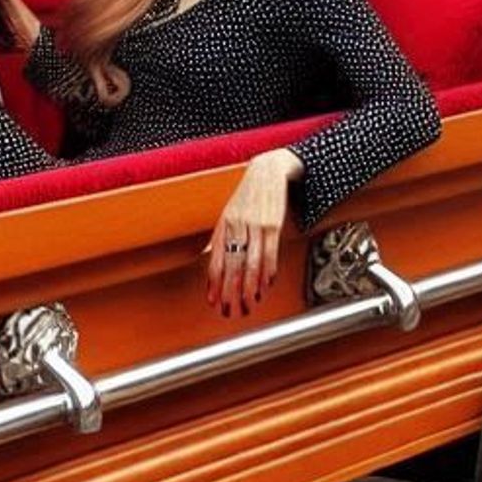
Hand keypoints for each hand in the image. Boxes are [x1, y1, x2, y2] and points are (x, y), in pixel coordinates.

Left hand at [205, 150, 302, 316]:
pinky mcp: (273, 223)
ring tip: (249, 302)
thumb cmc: (246, 197)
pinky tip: (266, 284)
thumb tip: (208, 258)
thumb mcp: (227, 215)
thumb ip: (220, 238)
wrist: (267, 171)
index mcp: (222, 226)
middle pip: (232, 265)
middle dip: (231, 291)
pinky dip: (268, 271)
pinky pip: (270, 252)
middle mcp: (236, 227)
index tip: (213, 301)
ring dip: (250, 286)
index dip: (214, 283)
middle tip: (231, 309)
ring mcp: (255, 225)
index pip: (215, 260)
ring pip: (251, 262)